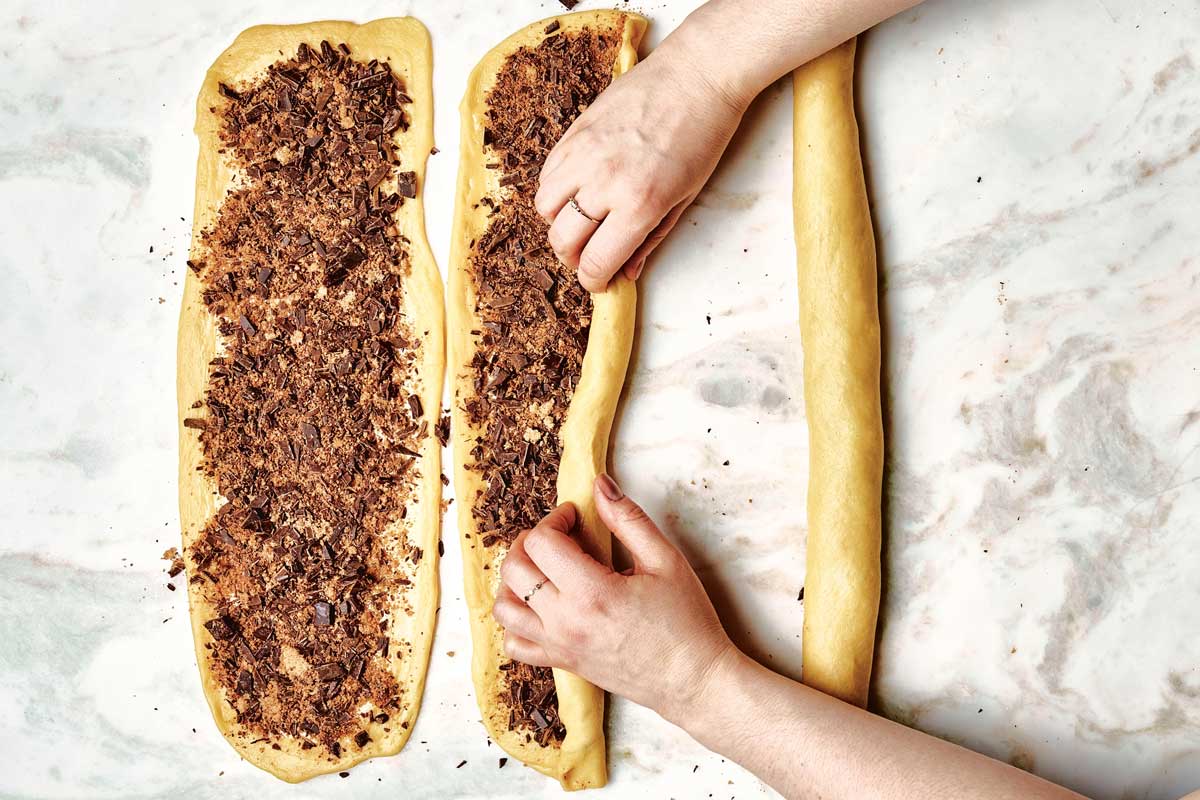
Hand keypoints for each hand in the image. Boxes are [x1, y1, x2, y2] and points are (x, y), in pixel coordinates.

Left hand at [492, 473, 736, 720]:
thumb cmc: (686, 622)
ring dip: (516, 579)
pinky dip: (516, 621)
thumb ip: (628, 519)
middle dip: (530, 541)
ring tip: (545, 567)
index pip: (542, 542)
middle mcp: (565, 622)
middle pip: (514, 569)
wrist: (693, 681)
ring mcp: (559, 646)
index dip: (555, 518)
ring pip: (504, 607)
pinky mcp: (562, 663)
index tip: (576, 517)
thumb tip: (599, 485)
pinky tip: (540, 605)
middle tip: (560, 535)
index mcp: (591, 593)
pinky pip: (514, 644)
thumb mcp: (665, 560)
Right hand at [534, 39, 749, 291]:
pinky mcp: (574, 131)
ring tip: (580, 221)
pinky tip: (577, 190)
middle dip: (572, 258)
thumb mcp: (685, 198)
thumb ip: (650, 240)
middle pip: (562, 240)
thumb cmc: (703, 137)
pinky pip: (546, 174)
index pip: (595, 262)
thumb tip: (626, 274)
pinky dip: (555, 191)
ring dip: (559, 224)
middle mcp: (604, 182)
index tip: (598, 280)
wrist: (697, 76)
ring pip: (545, 208)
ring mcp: (584, 154)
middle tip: (588, 255)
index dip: (593, 280)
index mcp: (639, 205)